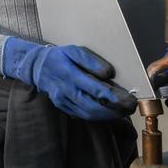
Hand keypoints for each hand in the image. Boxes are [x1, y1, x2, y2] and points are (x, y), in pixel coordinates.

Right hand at [1, 39, 136, 120]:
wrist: (37, 67)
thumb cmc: (59, 57)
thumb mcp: (74, 51)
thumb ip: (92, 61)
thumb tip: (108, 73)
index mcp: (70, 74)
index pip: (96, 89)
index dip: (115, 97)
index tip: (130, 99)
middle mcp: (66, 91)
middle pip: (94, 107)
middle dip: (115, 110)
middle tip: (131, 108)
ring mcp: (63, 102)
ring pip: (88, 114)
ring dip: (108, 115)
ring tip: (123, 111)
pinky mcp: (63, 107)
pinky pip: (82, 115)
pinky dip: (97, 116)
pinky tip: (108, 112)